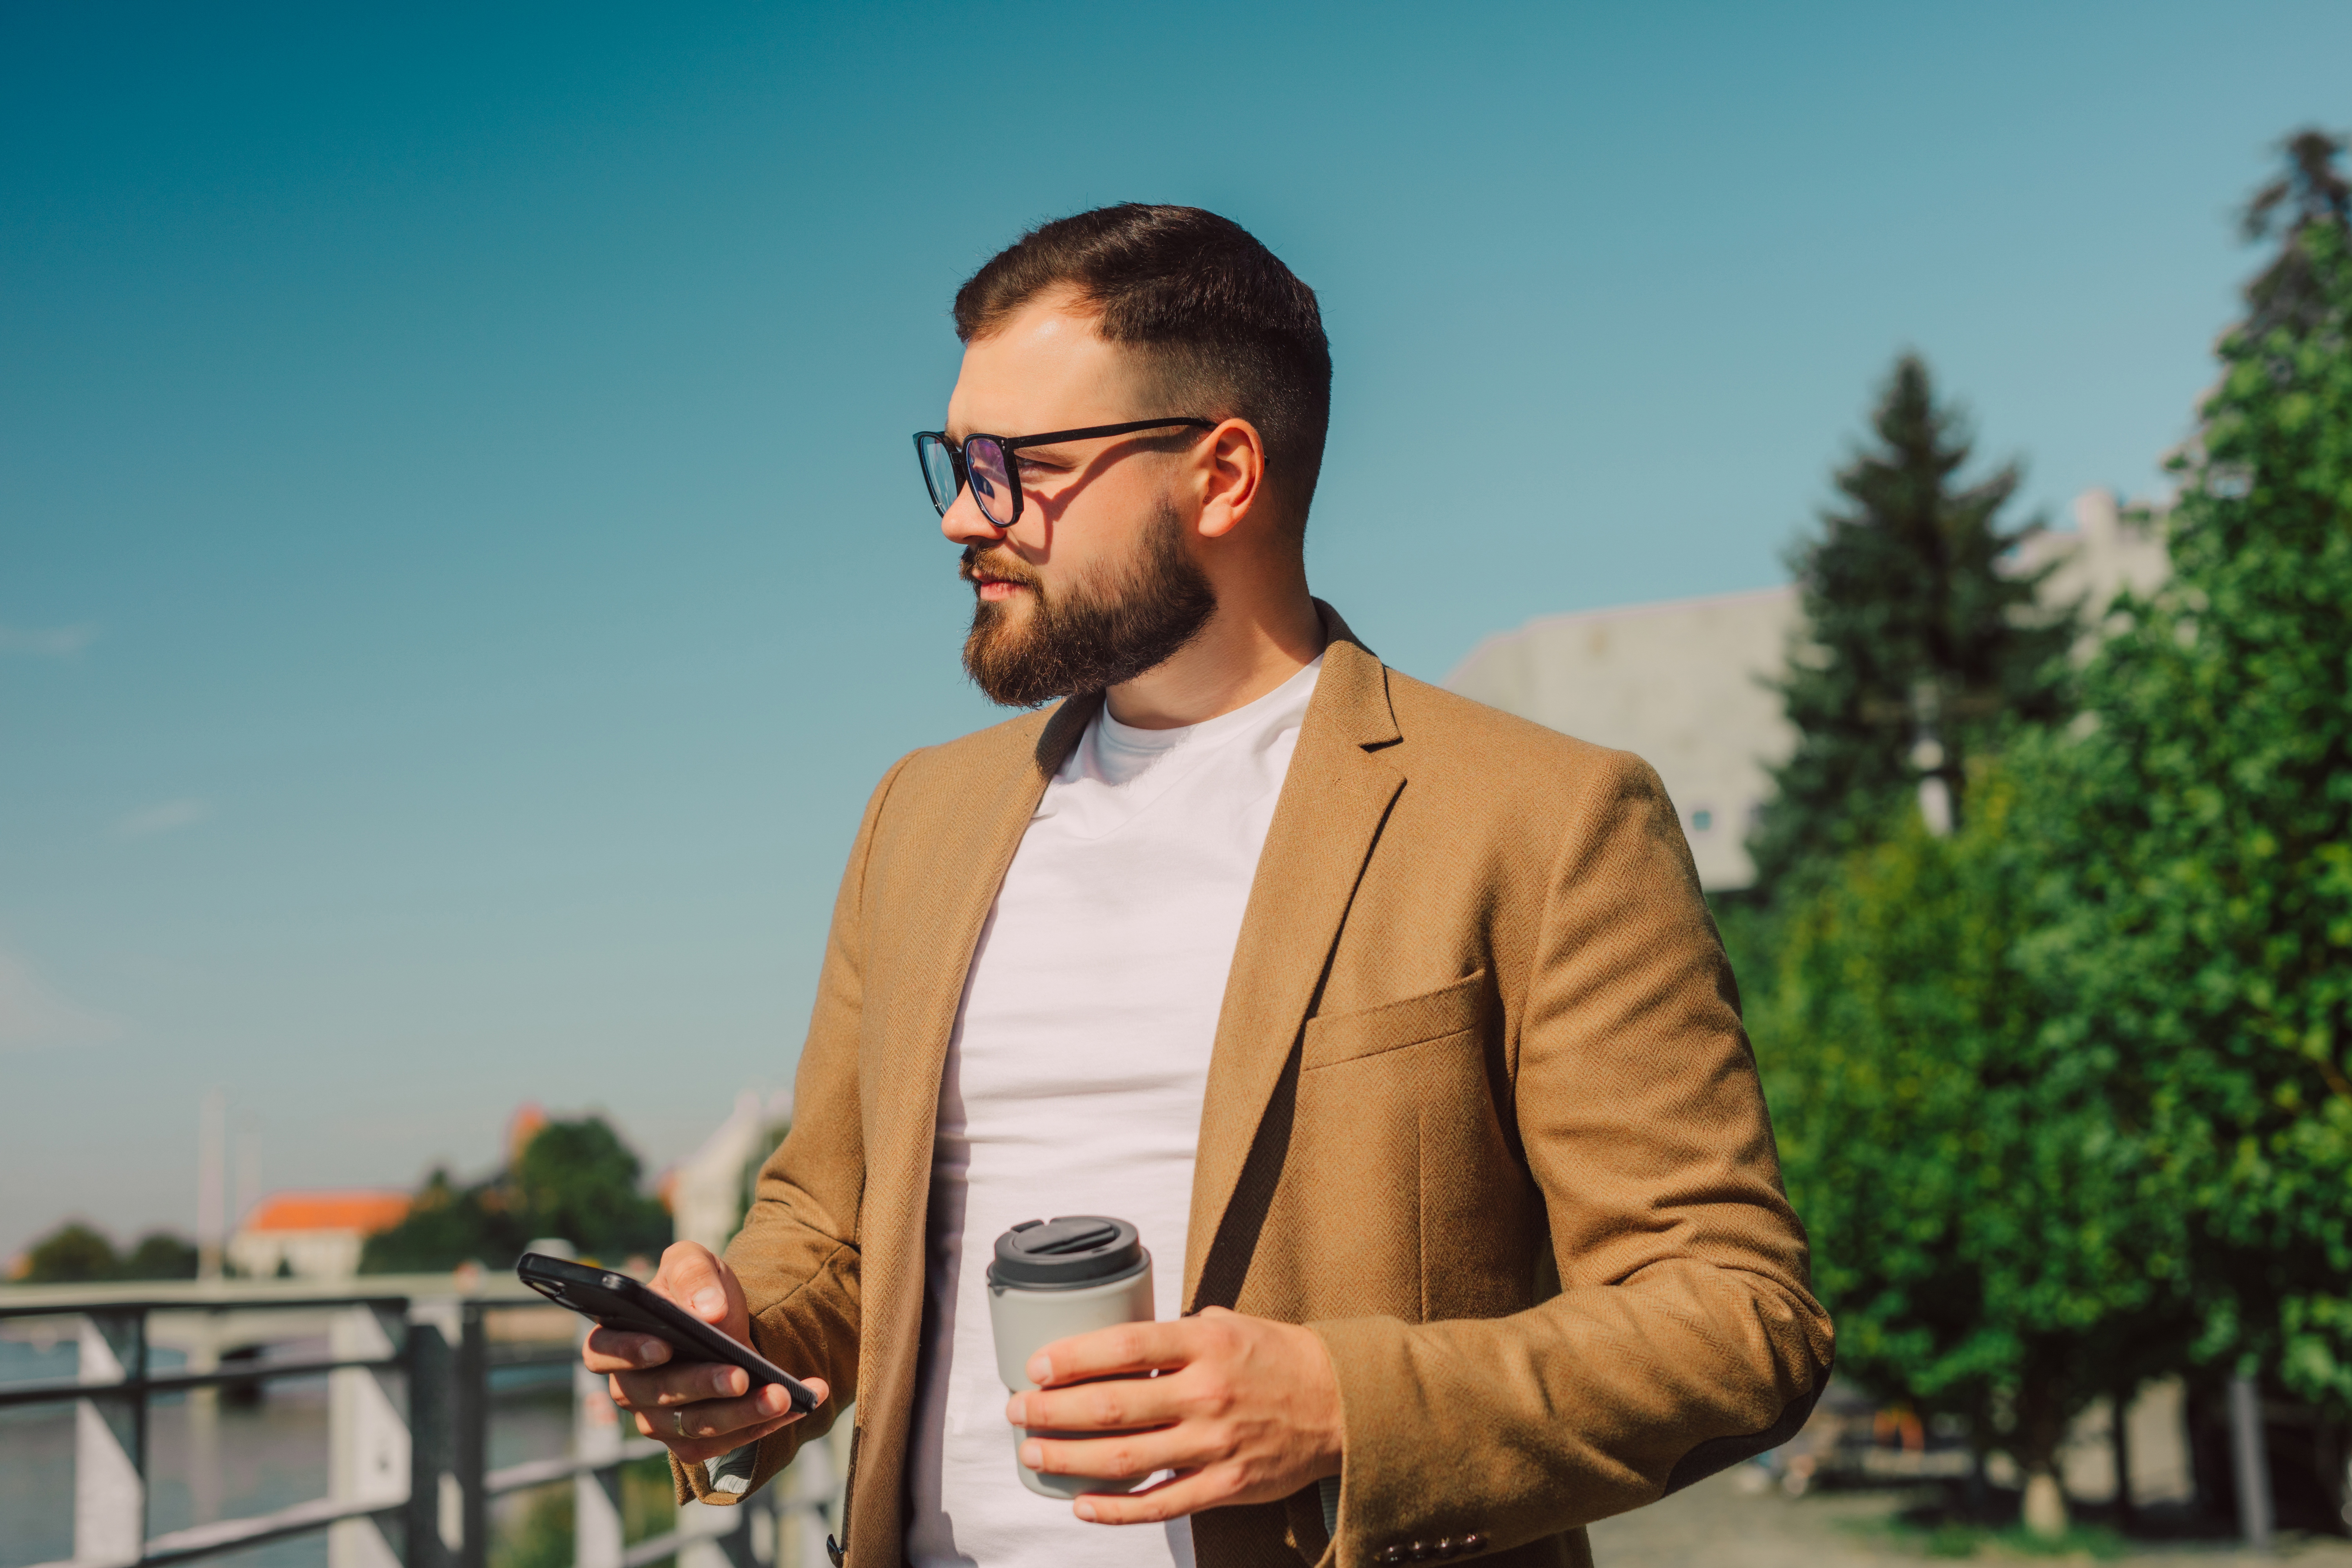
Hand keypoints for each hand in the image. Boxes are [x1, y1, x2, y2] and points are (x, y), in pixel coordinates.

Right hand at [580, 1241, 829, 1466]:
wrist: (728, 1319)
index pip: (602, 1352)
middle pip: (659, 1395)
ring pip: (695, 1426)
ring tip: (783, 1395)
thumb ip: (693, 1275)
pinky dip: (761, 1426)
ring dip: (742, 1413)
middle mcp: (630, 1387)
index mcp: (615, 1340)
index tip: (663, 1346)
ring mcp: (658, 1420)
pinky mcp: (692, 1441)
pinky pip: (723, 1444)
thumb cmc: (697, 1289)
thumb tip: (708, 1310)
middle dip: (705, 1385)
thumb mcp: (695, 1263)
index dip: (627, 1352)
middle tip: (743, 1375)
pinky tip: (795, 1406)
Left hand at [1004, 1306, 1341, 1524]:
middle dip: (1054, 1411)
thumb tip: (1116, 1343)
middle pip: (1114, 1406)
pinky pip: (1161, 1504)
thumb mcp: (1227, 1324)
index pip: (1126, 1348)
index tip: (1036, 1366)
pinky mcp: (1226, 1484)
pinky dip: (1116, 1509)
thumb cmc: (1275, 1357)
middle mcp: (1207, 1393)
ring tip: (1033, 1453)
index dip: (1074, 1357)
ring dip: (1070, 1459)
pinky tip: (1082, 1505)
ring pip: (1127, 1459)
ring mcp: (1215, 1444)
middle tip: (1019, 1411)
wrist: (1340, 1401)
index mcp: (1206, 1344)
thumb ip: (1174, 1337)